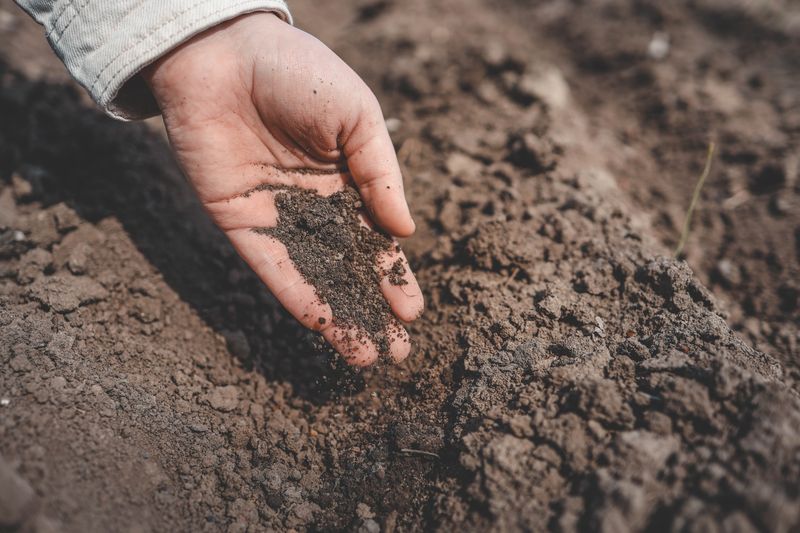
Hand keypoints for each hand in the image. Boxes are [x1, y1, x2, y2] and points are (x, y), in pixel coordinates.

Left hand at [142, 12, 422, 365]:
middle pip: (349, 269)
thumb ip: (381, 174)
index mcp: (349, 181)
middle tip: (396, 353)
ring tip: (363, 356)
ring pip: (314, 277)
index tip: (412, 313)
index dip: (394, 277)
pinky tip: (320, 325)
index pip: (376, 240)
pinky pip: (271, 267)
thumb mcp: (358, 116)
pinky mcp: (241, 222)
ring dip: (338, 316)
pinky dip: (296, 295)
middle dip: (372, 310)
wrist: (223, 53)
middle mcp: (316, 206)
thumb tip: (405, 233)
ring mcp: (279, 218)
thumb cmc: (298, 73)